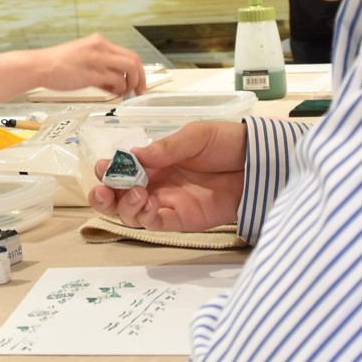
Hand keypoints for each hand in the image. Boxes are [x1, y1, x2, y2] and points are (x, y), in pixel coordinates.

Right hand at [37, 34, 146, 96]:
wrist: (39, 66)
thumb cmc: (58, 64)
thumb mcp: (83, 57)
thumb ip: (101, 66)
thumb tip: (116, 81)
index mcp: (99, 42)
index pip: (128, 54)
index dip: (138, 70)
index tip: (139, 81)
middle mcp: (100, 47)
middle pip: (133, 61)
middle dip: (140, 78)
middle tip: (139, 90)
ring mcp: (96, 60)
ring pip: (128, 70)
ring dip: (130, 84)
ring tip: (122, 92)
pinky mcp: (90, 73)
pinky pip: (115, 81)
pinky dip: (118, 89)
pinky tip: (111, 92)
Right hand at [91, 121, 246, 230]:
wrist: (258, 163)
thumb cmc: (227, 143)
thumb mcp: (195, 137)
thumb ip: (166, 148)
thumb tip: (134, 156)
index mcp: (155, 161)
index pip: (122, 170)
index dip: (108, 171)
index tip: (104, 167)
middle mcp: (156, 183)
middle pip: (118, 196)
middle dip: (104, 195)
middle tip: (103, 191)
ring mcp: (167, 203)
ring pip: (130, 213)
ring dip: (123, 206)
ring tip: (135, 193)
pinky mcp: (182, 220)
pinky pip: (153, 224)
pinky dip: (143, 217)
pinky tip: (145, 204)